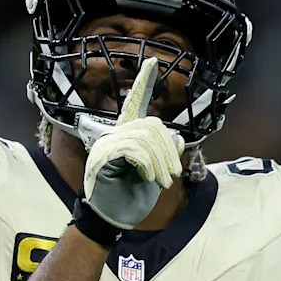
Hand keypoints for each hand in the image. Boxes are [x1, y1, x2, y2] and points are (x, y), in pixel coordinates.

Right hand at [83, 57, 184, 229]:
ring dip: (160, 162)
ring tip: (162, 182)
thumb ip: (164, 153)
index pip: (135, 103)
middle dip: (168, 150)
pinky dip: (147, 165)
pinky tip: (147, 179)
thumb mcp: (156, 172)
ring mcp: (107, 145)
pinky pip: (134, 150)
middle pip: (152, 125)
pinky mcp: (104, 157)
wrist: (111, 219)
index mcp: (127, 135)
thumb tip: (176, 138)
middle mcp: (115, 134)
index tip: (152, 61)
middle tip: (172, 174)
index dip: (144, 82)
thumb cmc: (131, 196)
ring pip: (146, 137)